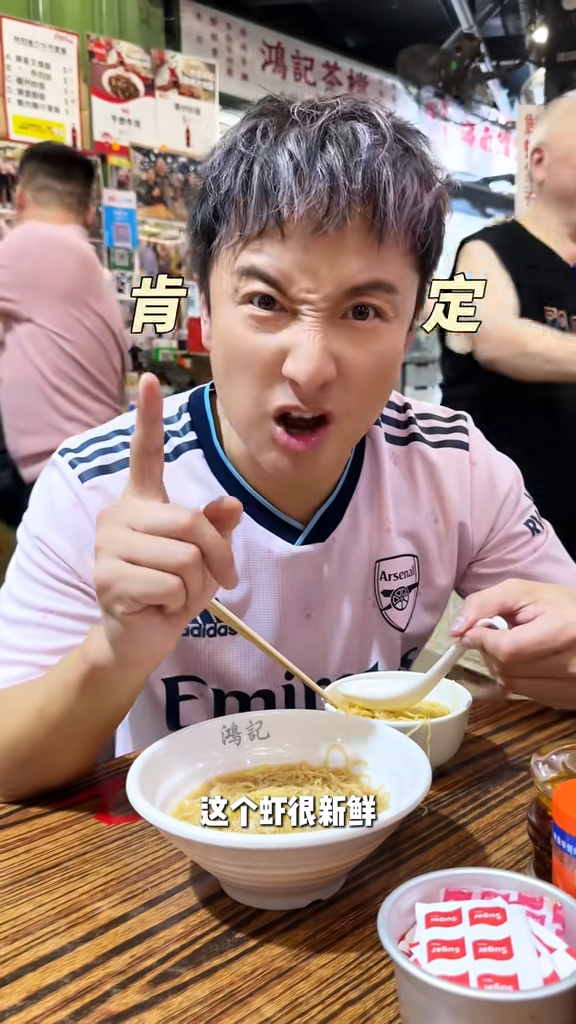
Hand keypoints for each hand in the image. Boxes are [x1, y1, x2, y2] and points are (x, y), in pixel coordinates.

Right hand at [93, 374, 242, 675]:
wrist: (141, 636)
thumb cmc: (174, 590)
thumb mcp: (206, 558)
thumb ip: (216, 529)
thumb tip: (229, 506)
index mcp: (143, 502)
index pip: (145, 453)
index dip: (148, 417)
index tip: (149, 379)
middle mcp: (119, 516)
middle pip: (191, 523)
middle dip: (217, 557)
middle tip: (221, 580)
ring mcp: (109, 545)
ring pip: (184, 557)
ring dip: (196, 586)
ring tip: (177, 595)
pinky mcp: (107, 577)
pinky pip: (170, 585)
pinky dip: (179, 603)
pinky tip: (159, 606)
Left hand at [450, 579, 575, 709]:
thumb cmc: (561, 606)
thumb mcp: (524, 592)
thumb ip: (485, 604)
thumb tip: (457, 632)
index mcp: (564, 631)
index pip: (507, 649)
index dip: (484, 640)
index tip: (477, 629)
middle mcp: (571, 666)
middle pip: (506, 669)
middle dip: (491, 651)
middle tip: (502, 635)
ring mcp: (571, 688)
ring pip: (511, 686)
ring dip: (501, 667)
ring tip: (517, 647)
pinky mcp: (567, 701)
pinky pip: (525, 695)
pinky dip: (517, 679)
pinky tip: (529, 663)